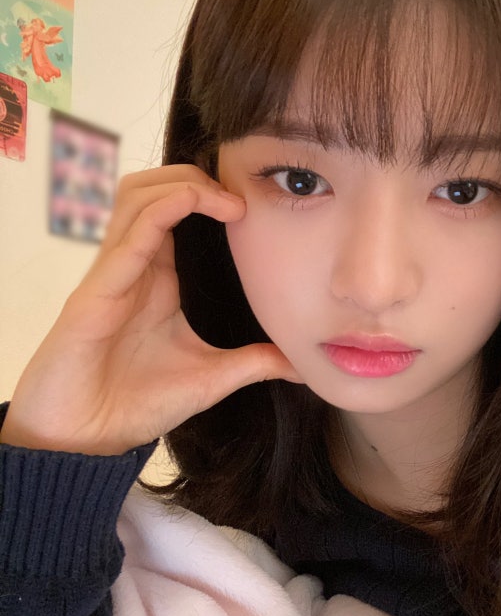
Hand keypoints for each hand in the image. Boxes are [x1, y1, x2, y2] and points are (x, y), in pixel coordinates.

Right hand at [0, 165, 300, 454]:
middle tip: (242, 196)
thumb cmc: (135, 404)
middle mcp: (134, 265)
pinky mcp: (99, 288)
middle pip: (152, 187)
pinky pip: (132, 229)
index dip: (210, 194)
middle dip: (196, 175)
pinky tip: (199, 206)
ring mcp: (114, 271)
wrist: (86, 440)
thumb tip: (301, 364)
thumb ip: (253, 363)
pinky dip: (166, 206)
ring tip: (226, 199)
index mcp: (156, 276)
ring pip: (137, 194)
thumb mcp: (210, 378)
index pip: (175, 209)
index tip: (254, 207)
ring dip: (182, 181)